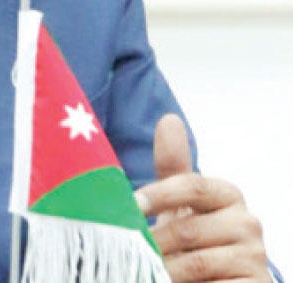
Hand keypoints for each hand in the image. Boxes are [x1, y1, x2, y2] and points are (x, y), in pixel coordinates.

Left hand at [135, 114, 268, 281]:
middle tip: (129, 249)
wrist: (223, 281)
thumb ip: (174, 165)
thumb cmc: (194, 236)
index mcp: (229, 194)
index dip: (158, 194)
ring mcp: (256, 258)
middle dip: (154, 243)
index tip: (131, 206)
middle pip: (188, 229)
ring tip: (144, 270)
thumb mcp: (181, 202)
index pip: (192, 185)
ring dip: (164, 269)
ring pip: (195, 263)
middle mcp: (248, 223)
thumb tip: (169, 118)